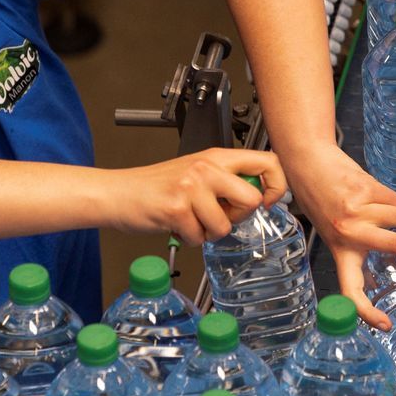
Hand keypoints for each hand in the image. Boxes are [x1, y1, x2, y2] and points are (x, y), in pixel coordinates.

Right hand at [102, 148, 287, 244]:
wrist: (119, 193)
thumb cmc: (158, 186)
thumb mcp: (198, 172)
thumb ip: (228, 180)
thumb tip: (260, 196)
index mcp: (217, 156)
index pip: (268, 161)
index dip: (277, 186)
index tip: (268, 201)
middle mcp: (206, 167)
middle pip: (251, 199)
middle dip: (238, 216)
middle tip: (219, 215)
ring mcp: (191, 187)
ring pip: (225, 225)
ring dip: (209, 232)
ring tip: (192, 220)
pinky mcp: (176, 208)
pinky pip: (200, 237)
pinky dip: (190, 239)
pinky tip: (177, 225)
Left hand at [281, 143, 395, 330]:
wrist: (308, 162)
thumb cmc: (322, 202)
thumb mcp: (333, 236)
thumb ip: (353, 257)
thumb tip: (374, 284)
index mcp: (340, 251)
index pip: (351, 290)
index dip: (367, 312)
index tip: (385, 325)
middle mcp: (350, 232)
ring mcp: (359, 210)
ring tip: (391, 212)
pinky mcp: (366, 188)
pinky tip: (378, 196)